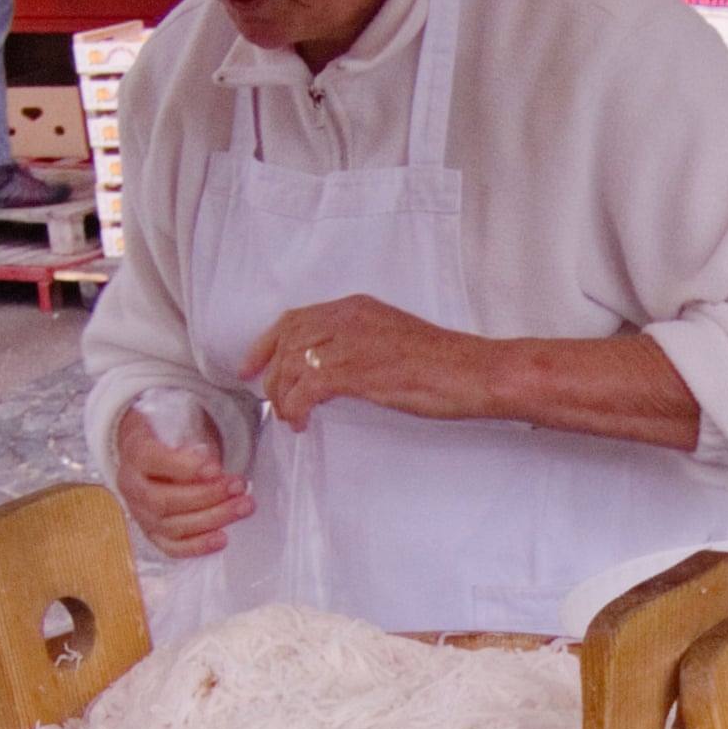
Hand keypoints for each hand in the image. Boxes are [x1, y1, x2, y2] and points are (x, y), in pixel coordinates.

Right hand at [115, 407, 251, 556]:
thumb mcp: (182, 428)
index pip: (152, 460)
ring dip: (211, 518)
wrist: (154, 455)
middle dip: (207, 495)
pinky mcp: (152, 534)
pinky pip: (171, 547)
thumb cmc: (174, 441)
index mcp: (136, 453)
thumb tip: (210, 466)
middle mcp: (132, 487)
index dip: (184, 467)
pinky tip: (222, 538)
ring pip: (170, 525)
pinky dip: (197, 545)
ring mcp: (140, 514)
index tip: (216, 469)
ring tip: (242, 507)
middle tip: (238, 486)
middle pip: (162, 500)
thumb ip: (194, 445)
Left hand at [239, 294, 490, 431]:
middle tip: (265, 398)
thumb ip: (363, 342)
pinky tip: (302, 422)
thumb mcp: (395, 338)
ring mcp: (350, 342)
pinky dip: (295, 408)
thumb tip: (337, 366)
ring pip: (291, 366)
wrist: (474, 371)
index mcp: (358, 307)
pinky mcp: (354, 370)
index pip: (296, 318)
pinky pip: (304, 389)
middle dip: (268, 372)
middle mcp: (348, 317)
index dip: (267, 343)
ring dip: (282, 396)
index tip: (253, 365)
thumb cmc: (447, 363)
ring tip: (289, 416)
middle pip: (287, 341)